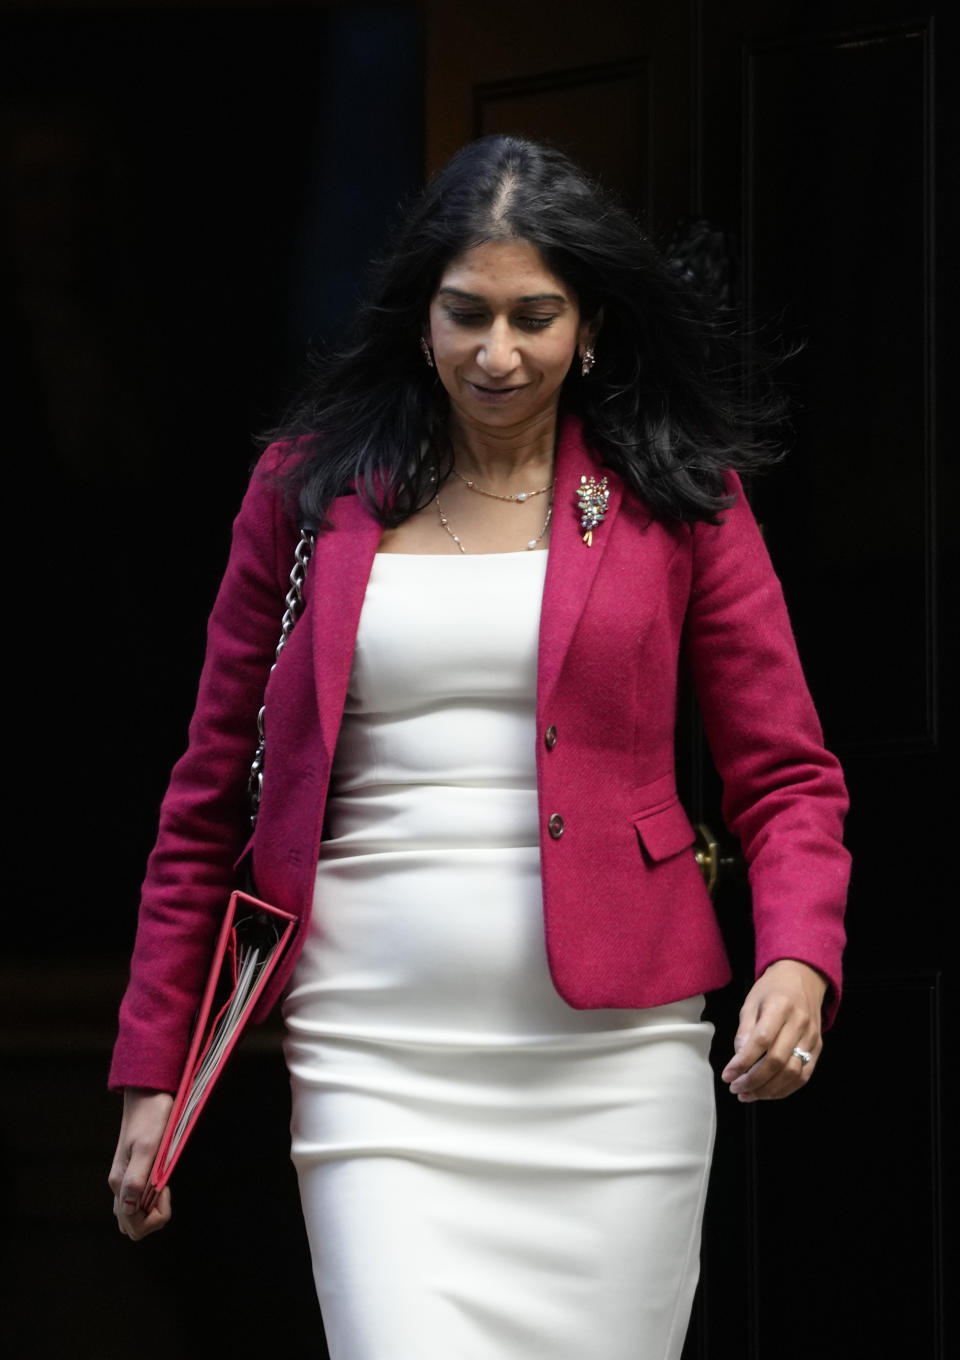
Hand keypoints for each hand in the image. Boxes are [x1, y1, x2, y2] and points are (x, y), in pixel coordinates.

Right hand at [108, 1087, 173, 1239]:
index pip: (134, 1224)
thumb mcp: (148, 1147)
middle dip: (153, 1218)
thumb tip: (129, 1209)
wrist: (148, 1092)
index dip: (155, 1215)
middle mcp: (118, 1185)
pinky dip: (150, 1200)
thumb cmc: (152, 1116)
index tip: (165, 1189)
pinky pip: (136, 1200)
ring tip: (163, 1184)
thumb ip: (137, 1179)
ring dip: (151, 1210)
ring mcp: (123, 1179)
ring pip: (133, 1215)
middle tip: (165, 1189)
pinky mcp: (131, 1171)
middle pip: (131, 1226)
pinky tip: (159, 1180)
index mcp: (120, 1182)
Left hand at [720, 959, 827, 1102]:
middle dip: (753, 1081)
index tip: (727, 1075)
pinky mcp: (817, 1048)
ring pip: (792, 1073)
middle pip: (777, 1061)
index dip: (743, 1062)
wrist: (803, 978)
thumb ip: (745, 1029)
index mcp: (780, 1007)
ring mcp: (811, 1037)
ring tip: (747, 1094)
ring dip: (768, 1090)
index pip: (761, 1041)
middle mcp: (799, 1023)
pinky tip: (767, 1092)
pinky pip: (803, 1076)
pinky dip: (784, 1089)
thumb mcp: (751, 1001)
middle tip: (735, 1087)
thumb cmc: (773, 989)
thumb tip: (738, 1057)